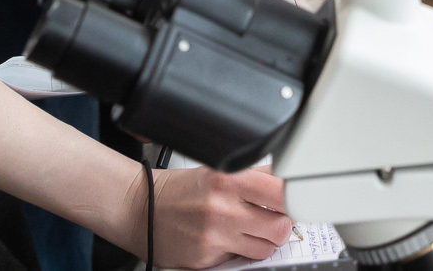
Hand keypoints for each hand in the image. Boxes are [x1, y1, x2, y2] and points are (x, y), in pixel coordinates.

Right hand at [112, 164, 293, 268]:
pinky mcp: (205, 258)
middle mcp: (223, 207)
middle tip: (275, 221)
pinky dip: (238, 254)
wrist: (139, 208)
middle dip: (283, 226)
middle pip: (281, 227)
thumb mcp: (217, 170)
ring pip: (265, 249)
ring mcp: (214, 235)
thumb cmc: (179, 190)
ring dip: (263, 243)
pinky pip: (239, 261)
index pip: (283, 191)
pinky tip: (227, 242)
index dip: (293, 199)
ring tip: (250, 232)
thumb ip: (252, 177)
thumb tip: (286, 186)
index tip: (292, 202)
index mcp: (230, 178)